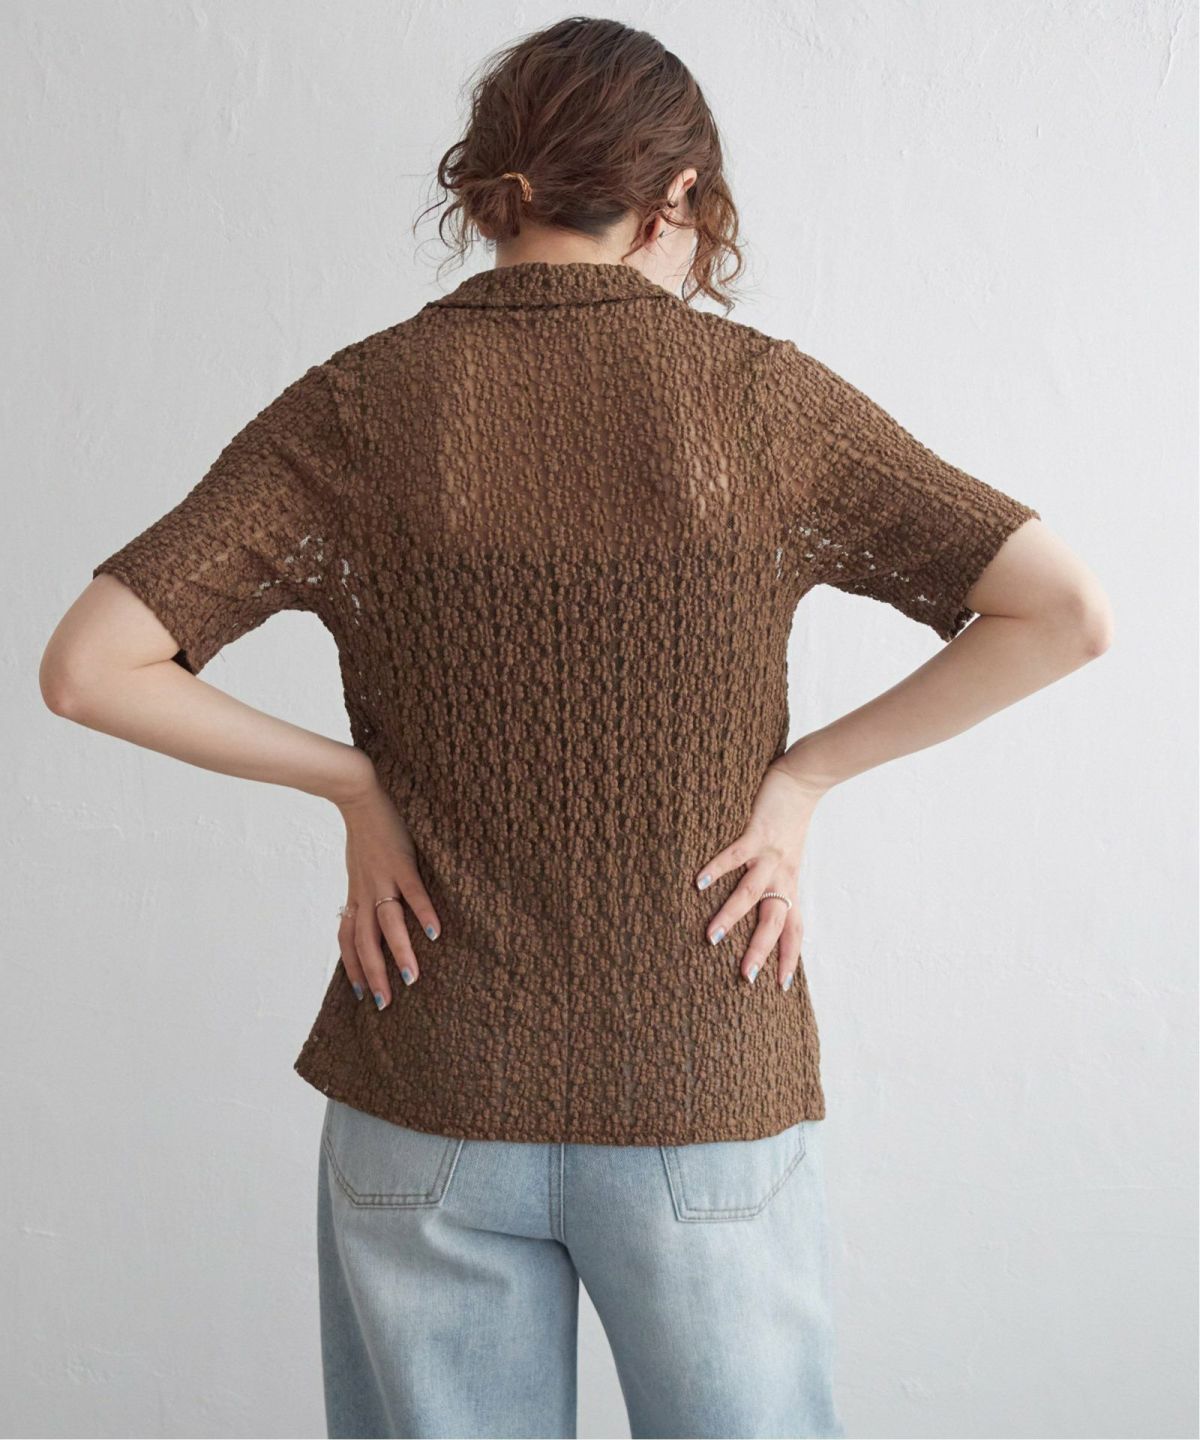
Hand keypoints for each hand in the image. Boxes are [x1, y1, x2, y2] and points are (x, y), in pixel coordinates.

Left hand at [335, 770, 441, 1008]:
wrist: (359, 794)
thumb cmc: (364, 829)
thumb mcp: (359, 864)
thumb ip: (366, 886)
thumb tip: (372, 905)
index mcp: (356, 893)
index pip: (348, 938)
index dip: (353, 966)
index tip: (360, 992)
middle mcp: (366, 891)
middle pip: (366, 941)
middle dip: (374, 974)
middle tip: (384, 1003)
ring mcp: (383, 877)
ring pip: (388, 924)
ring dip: (399, 952)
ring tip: (411, 978)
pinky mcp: (400, 861)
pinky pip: (412, 892)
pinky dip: (423, 912)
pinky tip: (436, 931)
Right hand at [693, 760, 826, 988]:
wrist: (804, 781)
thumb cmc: (792, 820)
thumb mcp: (791, 858)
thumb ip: (778, 880)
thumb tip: (763, 903)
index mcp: (790, 884)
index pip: (794, 929)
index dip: (788, 956)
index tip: (779, 986)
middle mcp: (783, 874)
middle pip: (775, 920)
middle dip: (760, 949)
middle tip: (745, 977)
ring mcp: (770, 854)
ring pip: (752, 893)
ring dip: (732, 916)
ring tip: (712, 937)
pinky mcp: (758, 833)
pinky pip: (736, 855)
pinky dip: (718, 869)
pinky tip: (699, 882)